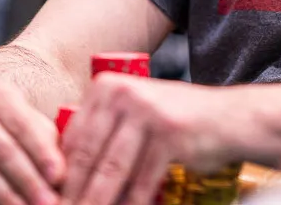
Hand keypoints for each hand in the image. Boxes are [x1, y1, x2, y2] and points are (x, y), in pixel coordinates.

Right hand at [0, 80, 65, 204]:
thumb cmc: (6, 118)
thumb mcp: (25, 115)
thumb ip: (44, 137)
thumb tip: (61, 173)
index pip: (22, 125)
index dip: (41, 153)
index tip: (59, 177)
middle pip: (1, 151)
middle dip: (28, 181)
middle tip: (48, 202)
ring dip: (8, 197)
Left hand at [60, 75, 231, 204]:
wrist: (229, 118)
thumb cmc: (175, 122)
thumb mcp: (133, 115)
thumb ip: (101, 132)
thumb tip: (61, 174)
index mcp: (107, 87)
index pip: (74, 137)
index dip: (60, 174)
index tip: (51, 198)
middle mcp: (124, 93)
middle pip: (89, 155)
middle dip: (74, 193)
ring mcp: (148, 112)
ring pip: (111, 171)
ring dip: (96, 202)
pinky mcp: (170, 134)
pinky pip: (141, 181)